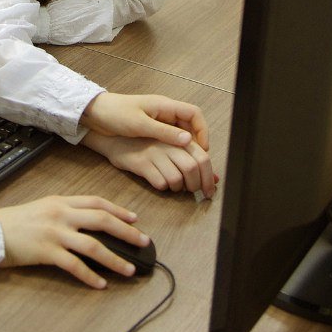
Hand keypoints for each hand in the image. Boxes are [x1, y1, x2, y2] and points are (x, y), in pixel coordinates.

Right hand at [0, 195, 147, 287]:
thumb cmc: (16, 221)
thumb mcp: (43, 207)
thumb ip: (65, 211)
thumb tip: (89, 222)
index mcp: (62, 201)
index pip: (97, 202)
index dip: (118, 210)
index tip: (134, 219)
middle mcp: (62, 214)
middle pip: (102, 220)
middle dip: (127, 232)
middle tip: (144, 241)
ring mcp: (55, 233)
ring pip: (94, 245)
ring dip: (115, 258)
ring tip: (129, 269)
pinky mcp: (47, 252)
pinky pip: (75, 266)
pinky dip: (90, 276)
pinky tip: (100, 284)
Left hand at [80, 92, 208, 150]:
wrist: (95, 113)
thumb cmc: (115, 114)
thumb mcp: (140, 125)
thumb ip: (164, 132)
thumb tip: (188, 141)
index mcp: (165, 105)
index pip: (194, 114)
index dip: (202, 131)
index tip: (202, 149)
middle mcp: (165, 112)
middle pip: (190, 125)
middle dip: (197, 142)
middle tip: (198, 162)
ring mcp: (158, 120)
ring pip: (181, 133)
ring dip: (186, 147)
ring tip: (188, 165)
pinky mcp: (151, 129)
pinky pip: (170, 138)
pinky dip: (175, 149)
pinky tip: (174, 162)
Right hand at [83, 133, 215, 197]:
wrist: (116, 139)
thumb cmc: (147, 145)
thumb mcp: (171, 149)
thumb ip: (192, 161)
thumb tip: (215, 180)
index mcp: (178, 138)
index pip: (203, 158)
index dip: (209, 178)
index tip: (210, 191)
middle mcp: (168, 144)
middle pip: (192, 168)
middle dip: (197, 185)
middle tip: (194, 192)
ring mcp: (154, 153)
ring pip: (177, 179)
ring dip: (179, 188)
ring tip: (175, 187)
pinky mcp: (141, 164)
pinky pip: (160, 183)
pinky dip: (164, 187)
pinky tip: (160, 183)